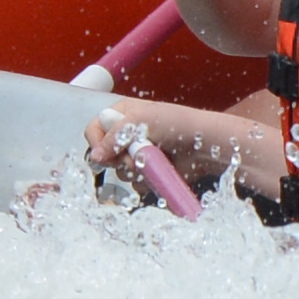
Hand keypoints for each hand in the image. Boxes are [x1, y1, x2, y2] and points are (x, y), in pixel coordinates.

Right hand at [87, 101, 239, 195]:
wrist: (204, 143)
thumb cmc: (176, 122)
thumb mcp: (140, 121)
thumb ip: (114, 136)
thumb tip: (96, 157)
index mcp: (121, 114)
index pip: (94, 130)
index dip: (97, 143)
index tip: (106, 154)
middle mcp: (126, 135)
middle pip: (105, 155)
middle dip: (120, 159)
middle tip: (134, 156)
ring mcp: (137, 155)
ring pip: (120, 172)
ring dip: (135, 170)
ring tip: (154, 159)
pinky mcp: (149, 172)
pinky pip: (136, 184)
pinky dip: (146, 180)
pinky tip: (159, 169)